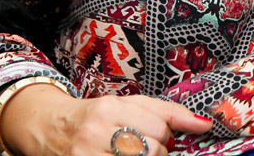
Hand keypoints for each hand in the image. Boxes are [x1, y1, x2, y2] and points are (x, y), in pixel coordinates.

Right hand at [0, 84, 213, 155]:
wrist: (49, 128)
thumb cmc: (94, 116)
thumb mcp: (126, 104)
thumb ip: (167, 112)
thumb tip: (204, 124)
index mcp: (109, 108)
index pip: (159, 127)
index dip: (164, 134)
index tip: (157, 134)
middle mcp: (95, 132)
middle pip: (151, 151)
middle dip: (156, 152)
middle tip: (145, 148)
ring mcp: (85, 155)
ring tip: (135, 153)